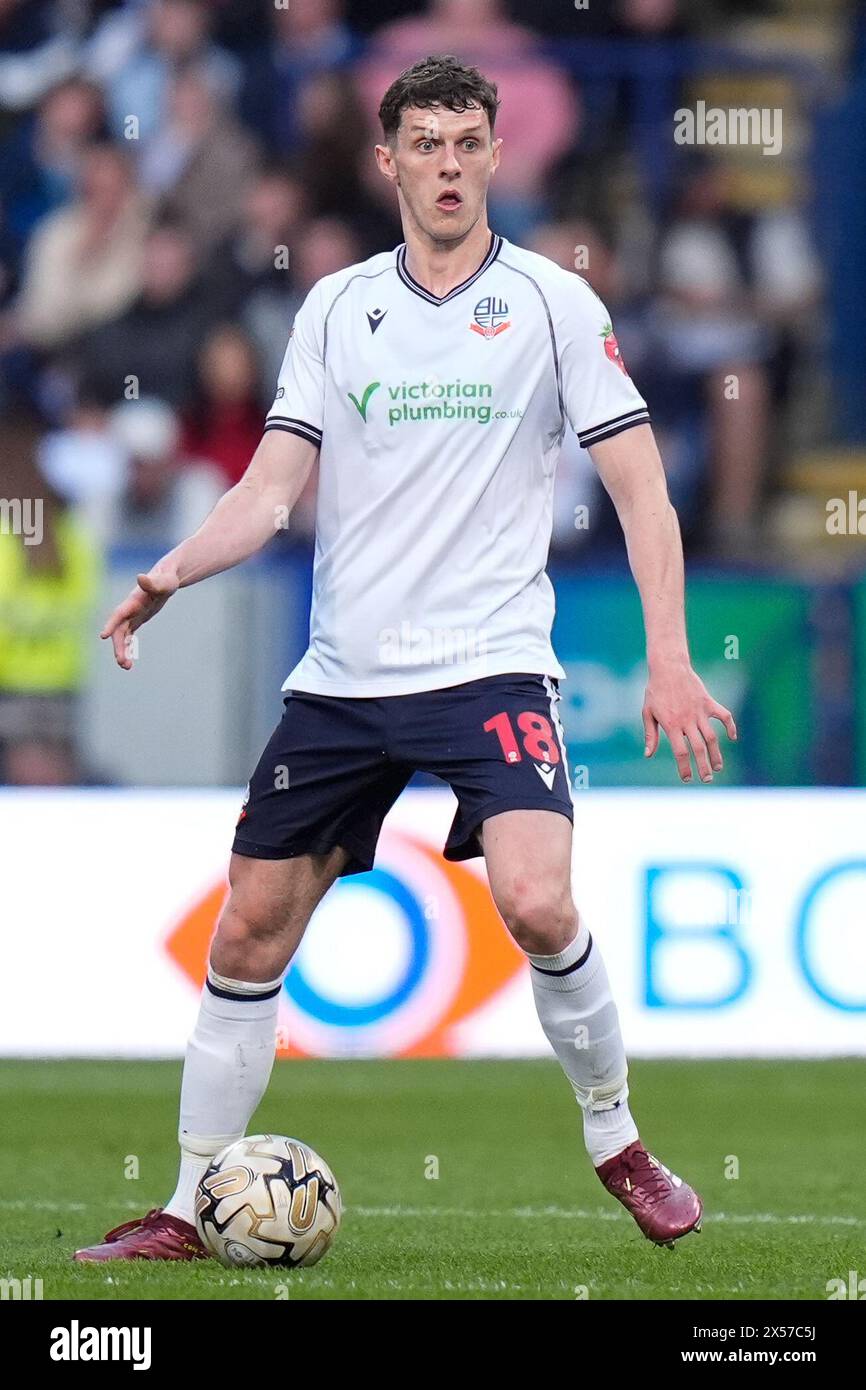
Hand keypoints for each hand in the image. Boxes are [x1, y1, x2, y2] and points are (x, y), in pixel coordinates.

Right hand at [100, 569, 179, 669]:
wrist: (166, 577)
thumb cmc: (167, 579)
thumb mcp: (164, 582)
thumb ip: (153, 582)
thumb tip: (141, 577)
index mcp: (133, 601)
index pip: (119, 614)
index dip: (110, 624)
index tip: (103, 636)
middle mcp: (129, 609)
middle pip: (119, 630)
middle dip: (119, 646)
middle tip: (123, 663)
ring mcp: (132, 615)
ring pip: (123, 636)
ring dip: (122, 650)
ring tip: (127, 667)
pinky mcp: (136, 619)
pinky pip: (129, 636)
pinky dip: (128, 647)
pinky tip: (129, 660)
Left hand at [642, 660, 736, 782]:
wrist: (669, 668)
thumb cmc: (655, 691)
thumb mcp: (648, 713)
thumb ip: (650, 735)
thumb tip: (647, 755)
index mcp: (671, 725)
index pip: (680, 753)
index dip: (684, 768)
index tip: (687, 779)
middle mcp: (687, 720)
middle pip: (698, 749)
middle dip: (704, 767)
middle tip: (707, 779)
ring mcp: (700, 712)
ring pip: (712, 737)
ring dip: (717, 754)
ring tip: (718, 767)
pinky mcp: (709, 703)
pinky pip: (724, 716)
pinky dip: (731, 727)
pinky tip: (732, 737)